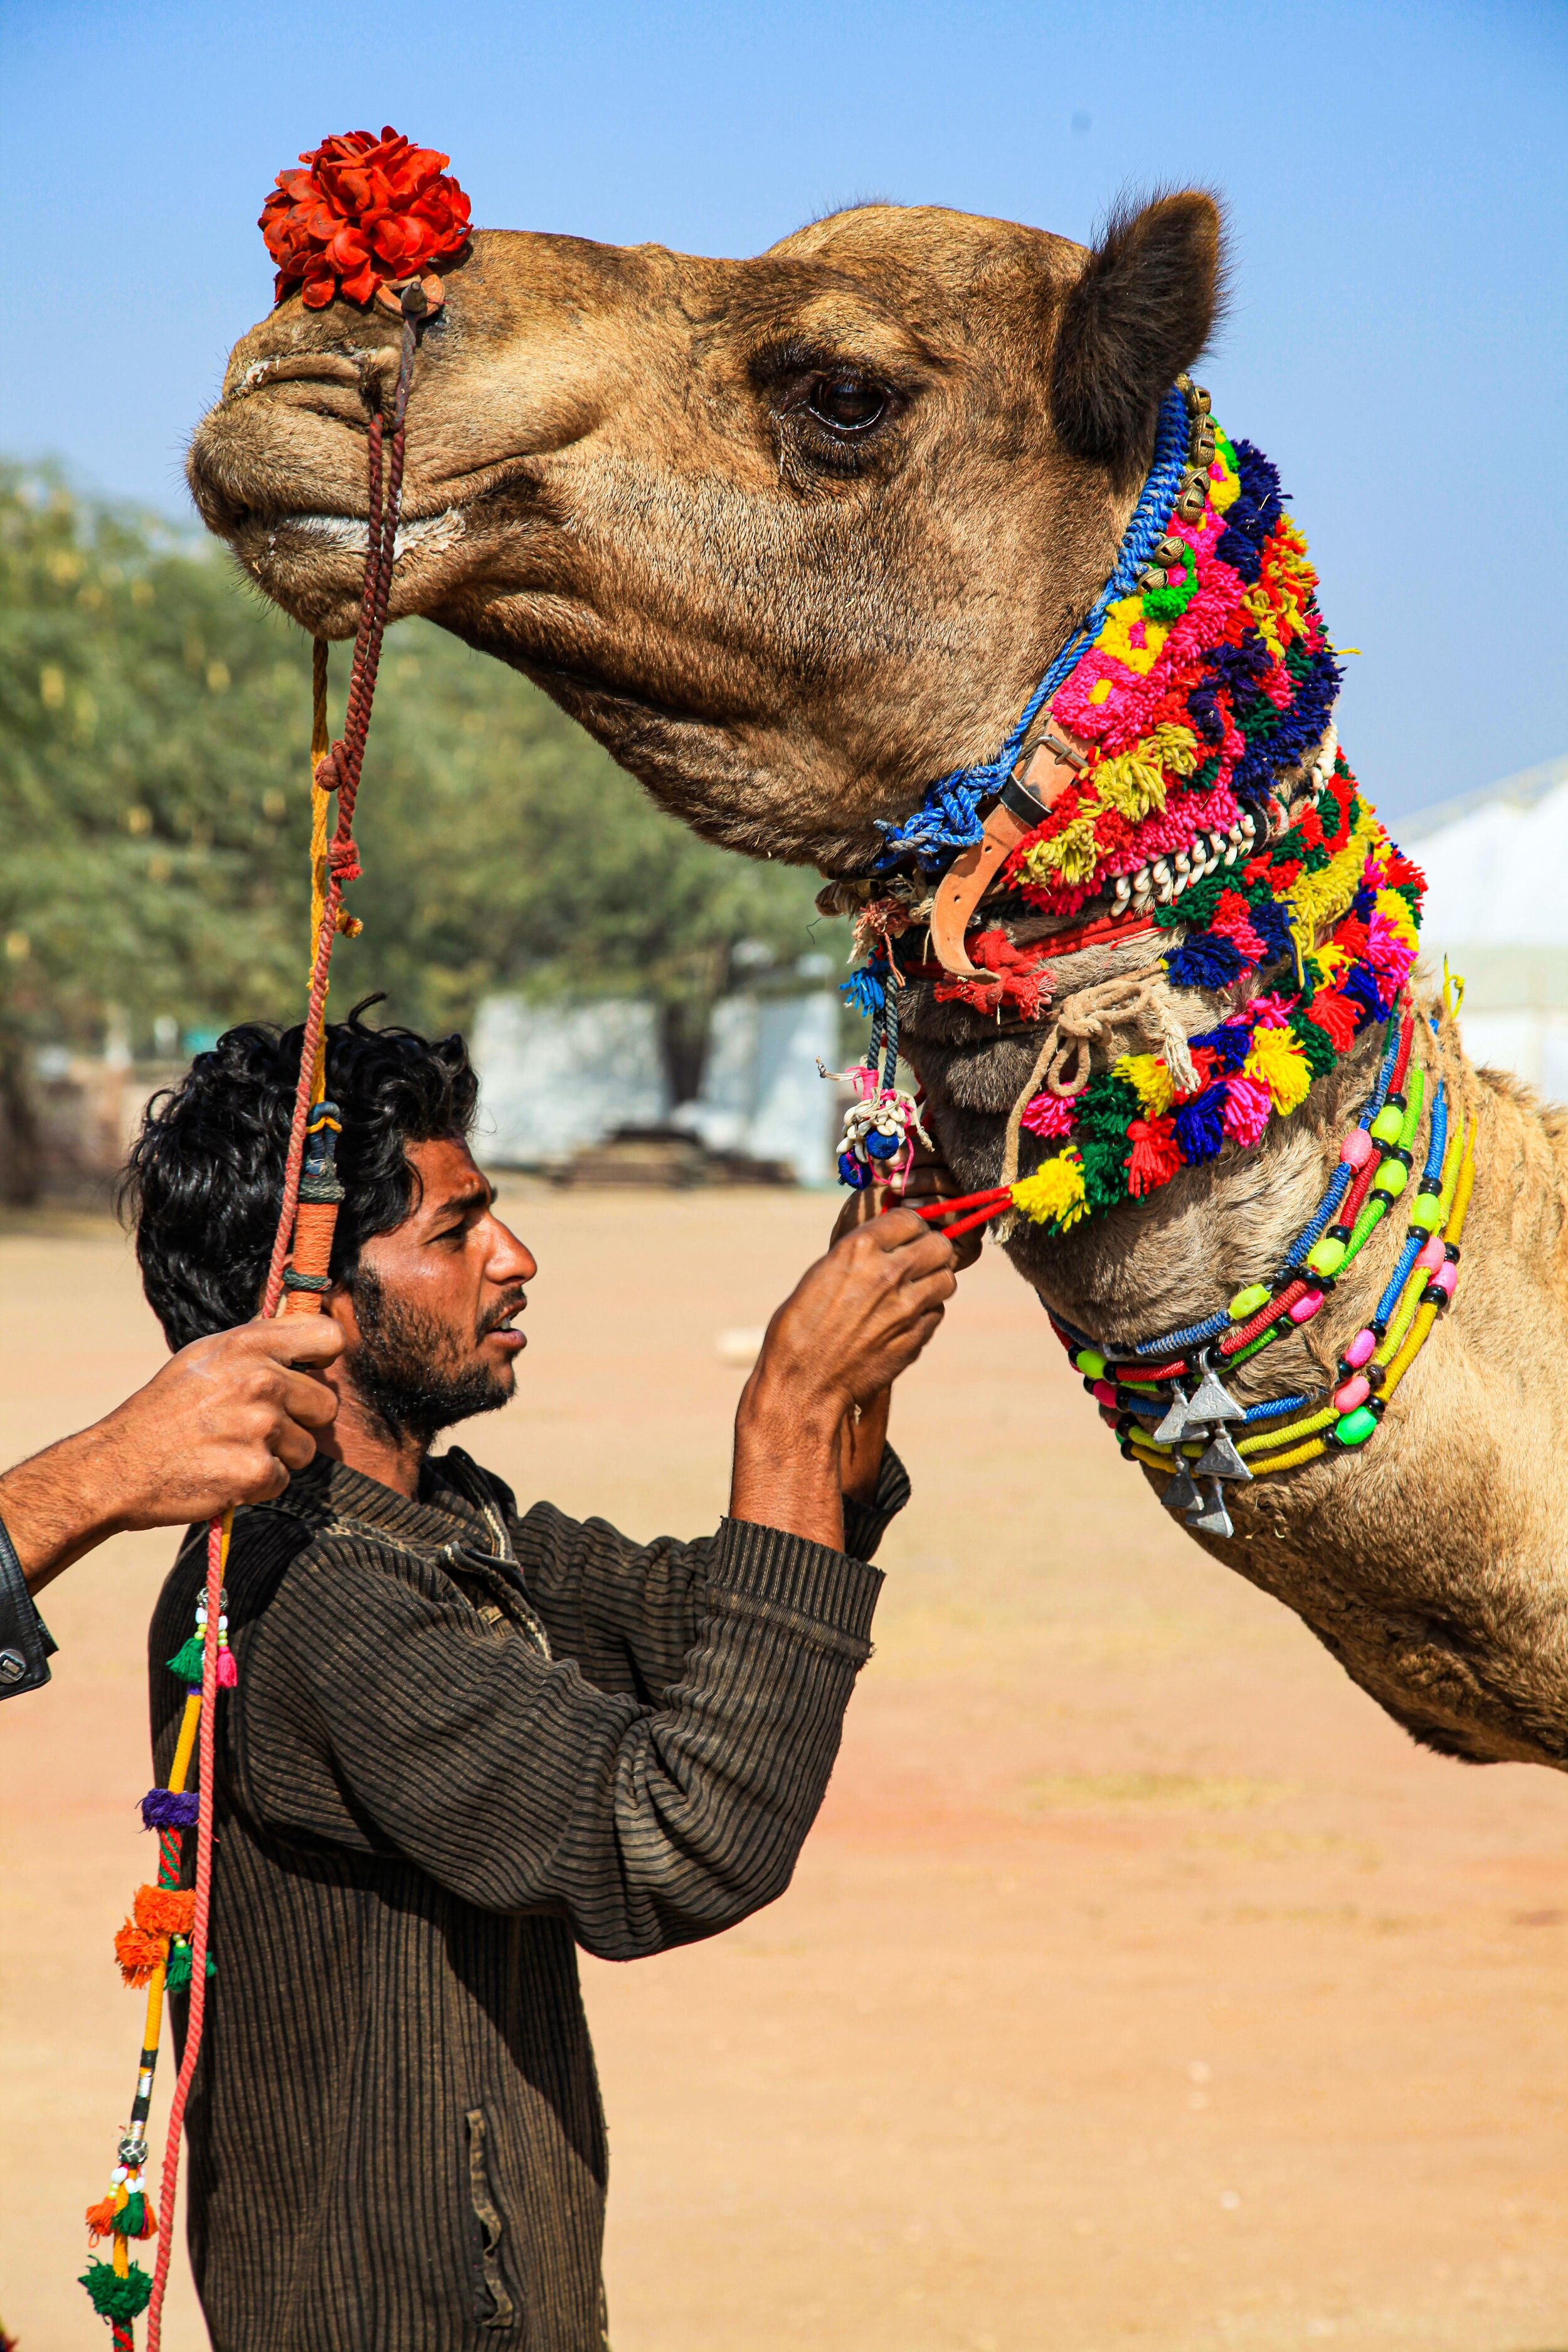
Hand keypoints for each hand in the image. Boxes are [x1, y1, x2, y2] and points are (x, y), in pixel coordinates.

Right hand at [97, 1317, 342, 1527]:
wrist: (119, 1465)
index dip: (323, 1357)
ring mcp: (260, 1428)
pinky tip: (224, 1472)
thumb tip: (296, 1314)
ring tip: (232, 1448)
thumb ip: (255, 1339)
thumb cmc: (165, 1408)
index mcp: (248, 1345)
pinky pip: (283, 1480)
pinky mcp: (256, 1472)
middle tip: (254, 1425)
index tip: (307, 1370)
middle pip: (326, 1405)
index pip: (329, 1336)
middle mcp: (260, 1381)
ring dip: (276, 1455)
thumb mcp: (204, 1355)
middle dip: (299, 1420)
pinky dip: (258, 1484)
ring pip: (306, 1448)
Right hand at [729, 1212, 954, 1550]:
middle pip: (940, 1245)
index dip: (907, 1227)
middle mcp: (888, 1273)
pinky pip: (937, 1312)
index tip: (901, 1236)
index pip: (910, 1218)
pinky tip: (903, 1318)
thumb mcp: (822, 1273)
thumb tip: (887, 1243)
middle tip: (914, 1260)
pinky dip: (926, 1312)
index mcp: (859, 1249)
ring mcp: (906, 1307)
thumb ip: (860, 1254)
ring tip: (911, 1289)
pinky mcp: (915, 1336)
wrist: (804, 1382)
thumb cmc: (799, 1327)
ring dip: (933, 1280)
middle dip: (929, 1250)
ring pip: (947, 1279)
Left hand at [830, 1151, 983, 1270]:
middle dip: (923, 1169)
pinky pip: (966, 1220)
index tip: (892, 1157)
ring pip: (961, 1191)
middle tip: (895, 1178)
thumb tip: (916, 1128)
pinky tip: (913, 1213)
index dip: (922, 1150)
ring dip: (929, 1187)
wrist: (859, 1262)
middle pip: (956, 1168)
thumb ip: (896, 1159)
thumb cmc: (865, 1219)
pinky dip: (940, 1211)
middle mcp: (957, 1195)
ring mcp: (965, 1220)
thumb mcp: (877, 1183)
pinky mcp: (968, 1245)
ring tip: (900, 1196)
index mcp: (938, 1175)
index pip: (944, 1152)